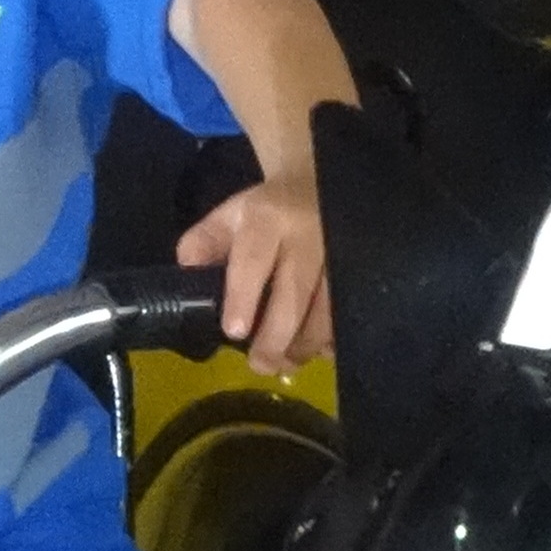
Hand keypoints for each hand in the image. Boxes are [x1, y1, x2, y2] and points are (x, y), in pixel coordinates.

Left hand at [176, 167, 330, 378]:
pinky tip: (319, 352)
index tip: (235, 332)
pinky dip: (335, 338)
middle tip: (260, 365)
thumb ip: (204, 243)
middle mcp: (308, 235)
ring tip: (286, 364)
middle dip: (276, 336)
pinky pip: (350, 311)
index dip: (244, 298)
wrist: (317, 184)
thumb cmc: (267, 211)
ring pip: (327, 309)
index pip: (254, 260)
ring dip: (306, 344)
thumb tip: (188, 269)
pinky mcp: (361, 269)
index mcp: (269, 218)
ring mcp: (341, 253)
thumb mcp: (229, 216)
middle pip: (294, 293)